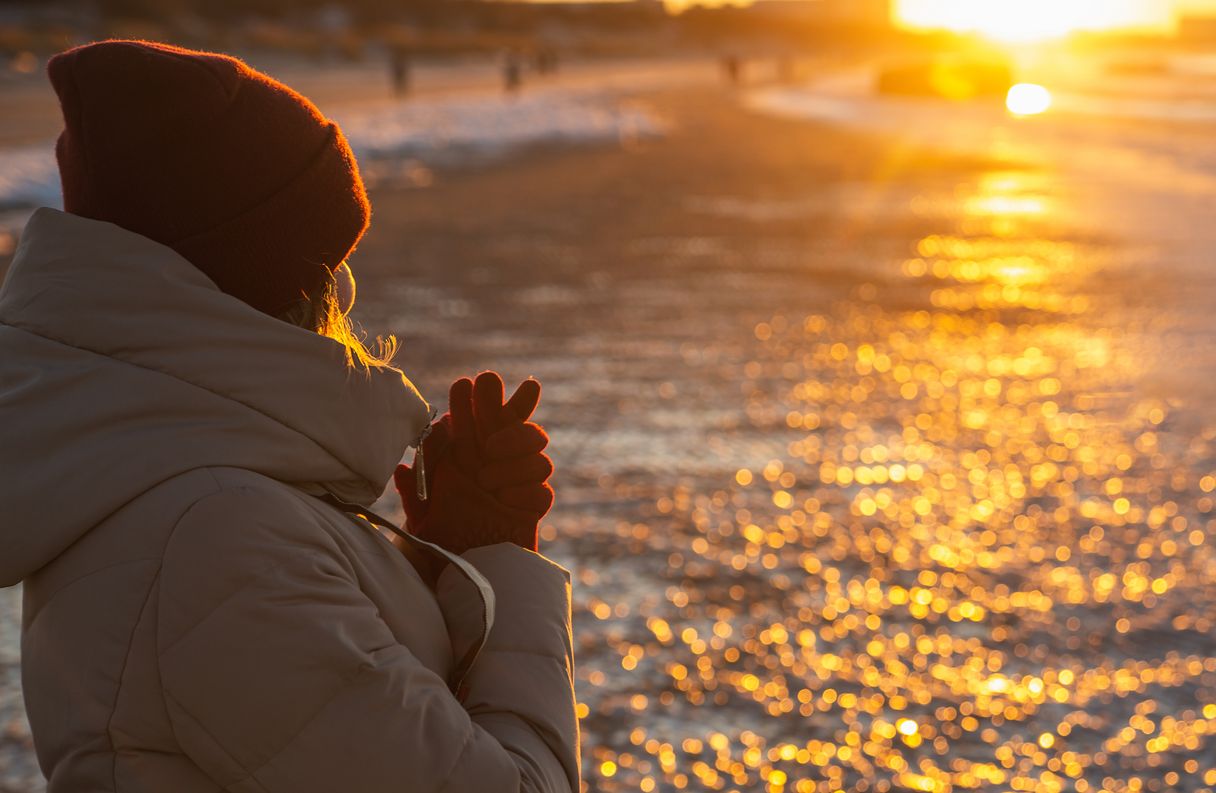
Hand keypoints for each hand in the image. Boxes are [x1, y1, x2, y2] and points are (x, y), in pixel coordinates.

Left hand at [394, 372, 553, 555]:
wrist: (463, 581)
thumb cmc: (439, 545)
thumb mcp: (420, 519)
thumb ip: (415, 493)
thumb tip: (401, 468)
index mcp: (469, 457)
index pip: (482, 418)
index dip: (483, 398)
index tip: (475, 382)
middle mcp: (496, 466)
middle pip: (520, 424)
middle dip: (518, 406)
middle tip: (504, 413)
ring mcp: (518, 487)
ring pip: (538, 454)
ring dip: (515, 459)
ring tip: (486, 479)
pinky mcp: (531, 511)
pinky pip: (542, 492)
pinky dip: (525, 492)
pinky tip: (504, 502)